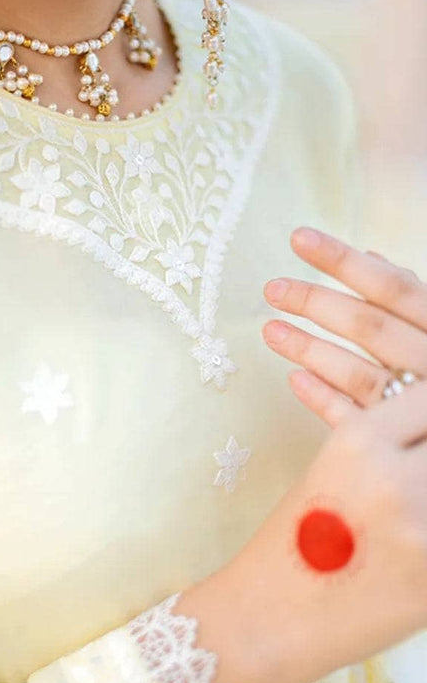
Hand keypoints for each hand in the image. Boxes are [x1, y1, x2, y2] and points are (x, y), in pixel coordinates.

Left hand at [261, 226, 426, 426]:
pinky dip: (325, 399)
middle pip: (369, 327)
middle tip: (272, 288)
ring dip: (310, 350)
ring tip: (270, 331)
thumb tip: (374, 256)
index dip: (343, 260)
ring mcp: (415, 406)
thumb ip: (414, 297)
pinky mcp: (399, 443)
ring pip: (358, 375)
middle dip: (316, 303)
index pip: (392, 286)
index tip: (298, 238)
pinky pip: (355, 420)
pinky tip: (294, 380)